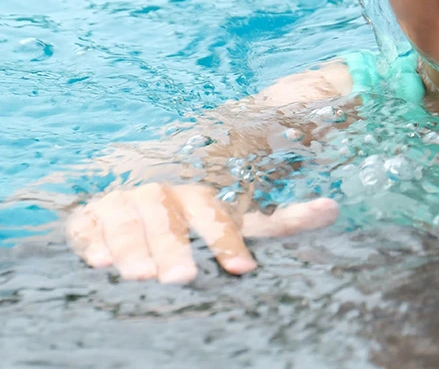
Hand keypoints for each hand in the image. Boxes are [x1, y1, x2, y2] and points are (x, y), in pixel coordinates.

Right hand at [66, 183, 338, 283]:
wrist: (139, 178)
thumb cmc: (201, 212)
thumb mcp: (241, 214)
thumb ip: (282, 218)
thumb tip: (333, 209)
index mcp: (199, 191)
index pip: (215, 211)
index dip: (227, 239)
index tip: (243, 269)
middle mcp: (162, 192)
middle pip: (168, 217)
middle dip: (174, 247)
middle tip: (182, 278)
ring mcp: (124, 200)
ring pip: (128, 220)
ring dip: (134, 247)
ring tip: (140, 276)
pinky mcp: (89, 214)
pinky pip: (87, 225)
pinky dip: (91, 241)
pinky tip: (98, 262)